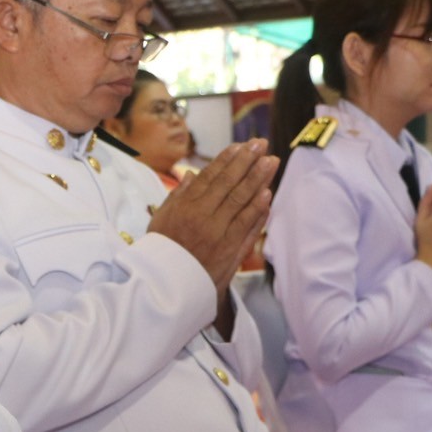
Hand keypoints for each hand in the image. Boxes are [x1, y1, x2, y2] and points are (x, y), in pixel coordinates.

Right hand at [147, 140, 277, 292]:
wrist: (167, 288)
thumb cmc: (163, 251)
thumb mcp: (160, 219)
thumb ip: (177, 196)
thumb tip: (191, 174)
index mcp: (185, 207)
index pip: (211, 177)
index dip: (227, 159)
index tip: (241, 145)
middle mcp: (203, 217)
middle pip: (229, 184)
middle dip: (247, 162)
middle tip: (261, 144)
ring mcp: (219, 234)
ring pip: (242, 202)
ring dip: (259, 180)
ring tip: (271, 161)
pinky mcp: (231, 251)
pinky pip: (248, 227)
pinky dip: (258, 210)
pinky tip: (268, 194)